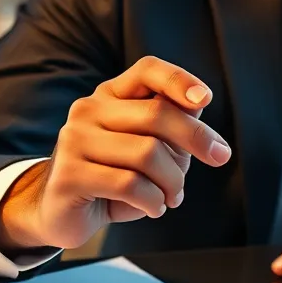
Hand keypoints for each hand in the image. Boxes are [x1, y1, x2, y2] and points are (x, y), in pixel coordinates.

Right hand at [0, 56, 230, 252]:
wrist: (62, 212)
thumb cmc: (114, 177)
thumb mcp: (148, 148)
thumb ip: (172, 126)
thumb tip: (198, 106)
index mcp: (110, 96)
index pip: (147, 70)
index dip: (179, 80)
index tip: (206, 100)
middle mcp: (89, 110)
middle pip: (156, 114)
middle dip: (197, 138)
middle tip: (220, 157)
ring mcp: (75, 140)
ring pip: (147, 153)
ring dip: (173, 181)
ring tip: (172, 196)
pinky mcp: (69, 174)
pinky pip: (129, 184)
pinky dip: (152, 201)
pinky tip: (153, 208)